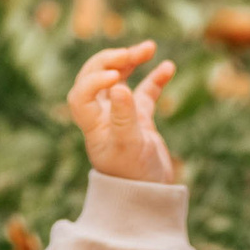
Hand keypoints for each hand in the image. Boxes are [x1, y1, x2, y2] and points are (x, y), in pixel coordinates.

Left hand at [67, 41, 176, 183]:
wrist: (152, 200)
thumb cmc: (135, 178)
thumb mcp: (129, 148)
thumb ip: (124, 117)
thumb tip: (117, 86)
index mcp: (92, 126)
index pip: (81, 94)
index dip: (94, 79)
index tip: (116, 76)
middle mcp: (102, 118)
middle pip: (94, 79)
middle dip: (111, 61)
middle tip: (130, 54)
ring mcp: (121, 117)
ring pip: (118, 80)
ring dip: (131, 62)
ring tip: (149, 48)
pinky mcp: (140, 121)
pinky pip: (145, 93)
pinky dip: (155, 79)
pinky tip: (169, 67)